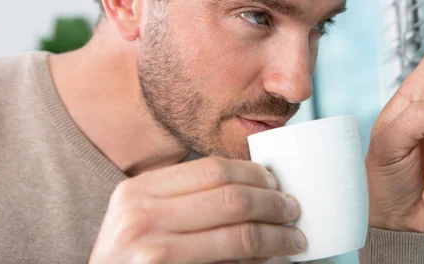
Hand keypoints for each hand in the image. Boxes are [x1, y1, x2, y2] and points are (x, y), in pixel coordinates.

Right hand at [88, 156, 304, 262]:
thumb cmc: (128, 259)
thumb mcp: (140, 217)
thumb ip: (182, 198)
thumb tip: (253, 186)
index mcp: (138, 191)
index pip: (213, 169)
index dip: (254, 174)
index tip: (274, 181)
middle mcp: (141, 218)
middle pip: (232, 198)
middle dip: (273, 203)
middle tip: (292, 209)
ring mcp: (154, 254)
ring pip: (240, 236)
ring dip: (277, 237)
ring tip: (294, 240)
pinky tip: (274, 262)